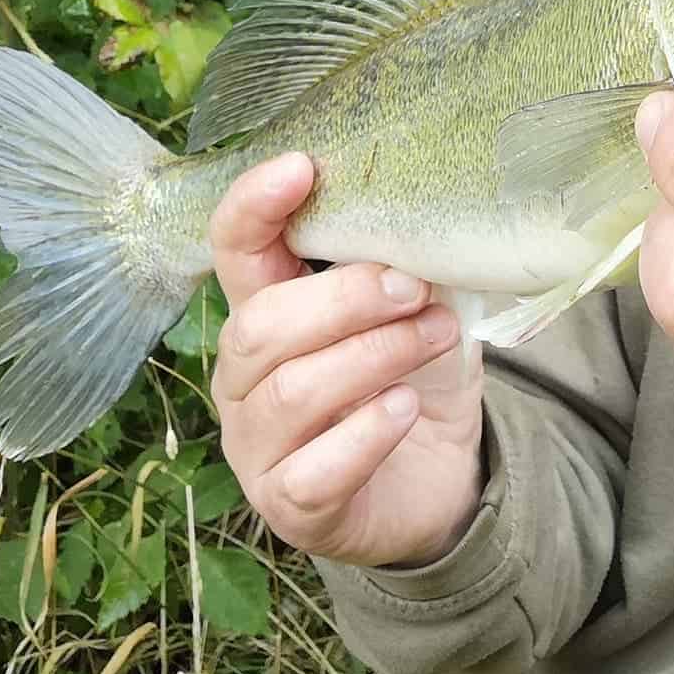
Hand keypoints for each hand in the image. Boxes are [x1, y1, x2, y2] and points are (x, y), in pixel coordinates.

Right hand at [209, 153, 485, 568]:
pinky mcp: (290, 507)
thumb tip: (432, 210)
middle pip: (261, 325)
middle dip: (345, 298)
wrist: (439, 480)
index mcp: (266, 312)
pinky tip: (405, 409)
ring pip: (291, 392)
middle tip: (414, 288)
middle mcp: (244, 378)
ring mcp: (257, 446)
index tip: (301, 167)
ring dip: (375, 356)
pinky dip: (367, 434)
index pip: (234, 251)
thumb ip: (407, 264)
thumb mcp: (417, 308)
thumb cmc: (412, 378)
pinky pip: (314, 470)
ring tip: (437, 337)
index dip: (253, 207)